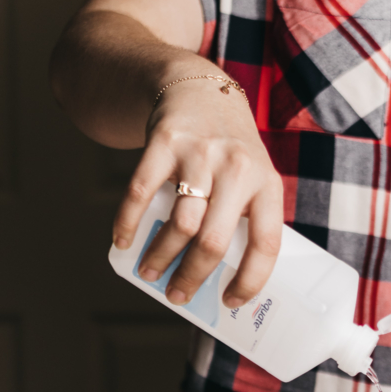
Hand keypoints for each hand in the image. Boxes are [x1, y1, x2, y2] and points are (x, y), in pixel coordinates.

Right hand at [112, 77, 282, 307]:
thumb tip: (216, 278)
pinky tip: (123, 241)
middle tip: (177, 296)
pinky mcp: (165, 141)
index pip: (265, 243)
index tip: (230, 301)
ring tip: (149, 273)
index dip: (249, 279)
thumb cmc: (229, 151)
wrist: (200, 89)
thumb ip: (240, 217)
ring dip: (160, 256)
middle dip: (192, 277)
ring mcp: (201, 154)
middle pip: (214, 241)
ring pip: (180, 223)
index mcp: (267, 184)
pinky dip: (128, 222)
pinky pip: (142, 191)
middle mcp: (238, 169)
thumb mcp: (251, 178)